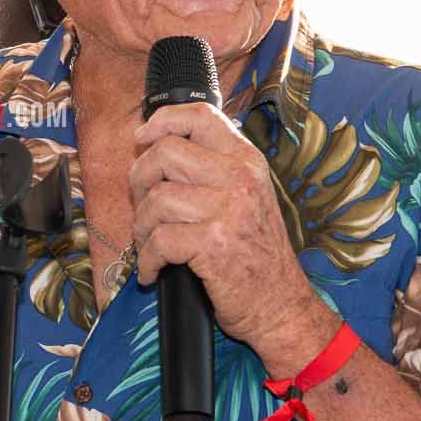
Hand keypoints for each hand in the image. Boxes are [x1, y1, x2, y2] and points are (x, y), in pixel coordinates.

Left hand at [128, 101, 322, 364]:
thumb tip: (156, 148)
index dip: (162, 120)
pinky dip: (146, 261)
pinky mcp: (213, 244)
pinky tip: (153, 272)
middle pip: (164, 152)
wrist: (281, 305)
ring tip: (151, 246)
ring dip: (142, 228)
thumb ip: (213, 170)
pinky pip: (157, 240)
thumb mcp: (247, 198)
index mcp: (247, 161)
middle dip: (140, 181)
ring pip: (155, 198)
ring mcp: (228, 210)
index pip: (200, 115)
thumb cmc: (256, 255)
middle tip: (144, 208)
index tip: (142, 138)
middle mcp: (240, 178)